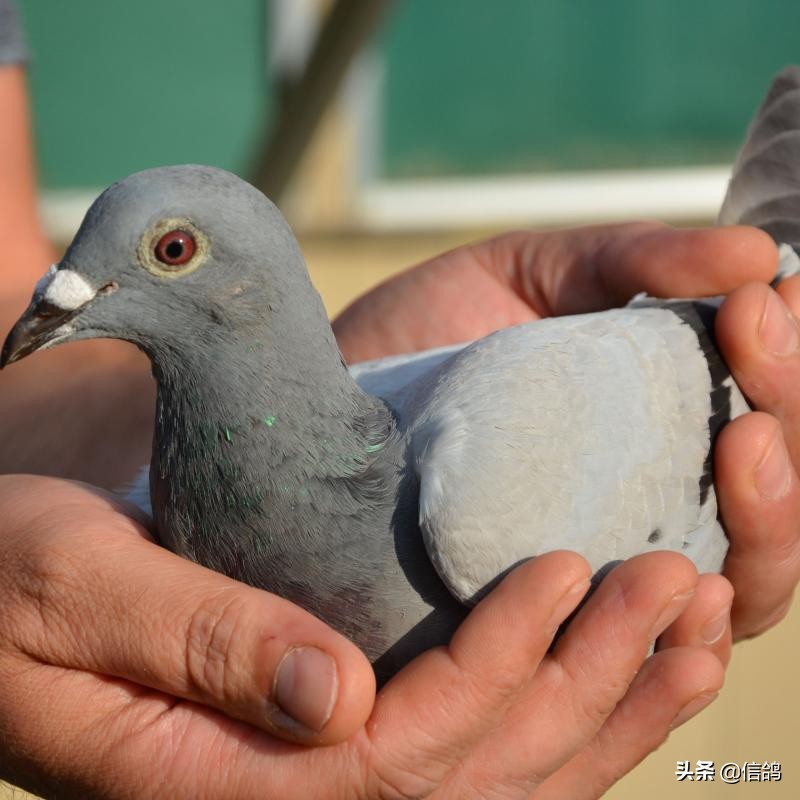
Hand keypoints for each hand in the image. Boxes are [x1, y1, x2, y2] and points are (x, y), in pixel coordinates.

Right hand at [0, 476, 725, 798]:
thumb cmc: (8, 575)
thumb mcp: (76, 583)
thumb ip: (196, 638)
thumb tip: (338, 692)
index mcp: (218, 781)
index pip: (398, 757)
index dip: (495, 668)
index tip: (564, 570)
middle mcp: (282, 799)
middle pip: (477, 778)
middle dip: (589, 683)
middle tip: (678, 587)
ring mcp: (313, 778)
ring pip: (498, 778)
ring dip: (606, 704)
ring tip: (692, 629)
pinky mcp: (333, 738)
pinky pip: (473, 749)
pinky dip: (564, 708)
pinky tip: (625, 662)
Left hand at [333, 222, 798, 641]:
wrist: (331, 395)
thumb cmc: (431, 332)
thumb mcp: (533, 274)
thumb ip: (635, 262)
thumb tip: (760, 255)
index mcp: (657, 423)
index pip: (765, 416)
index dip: (785, 367)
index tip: (762, 303)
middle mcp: (649, 501)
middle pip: (769, 504)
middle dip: (787, 431)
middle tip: (757, 367)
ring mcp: (608, 564)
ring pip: (735, 579)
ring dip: (770, 522)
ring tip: (747, 444)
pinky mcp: (549, 622)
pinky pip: (650, 646)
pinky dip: (695, 629)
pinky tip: (700, 589)